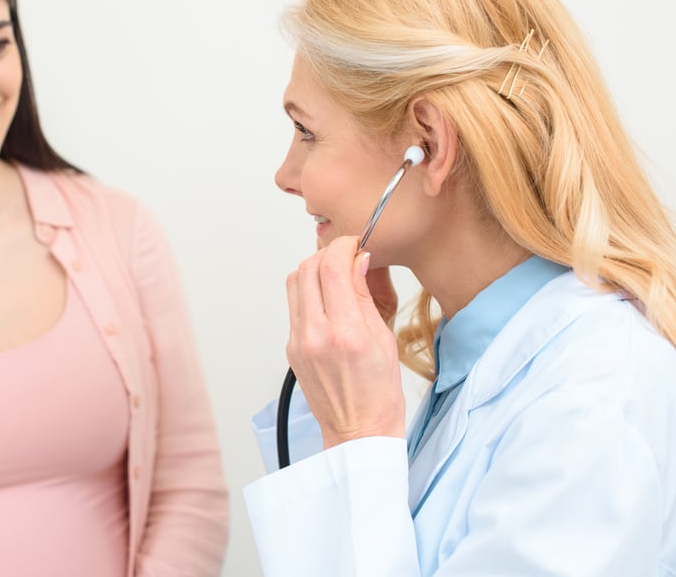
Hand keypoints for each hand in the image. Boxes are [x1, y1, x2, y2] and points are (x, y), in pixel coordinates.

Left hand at [286, 236, 405, 447]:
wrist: (358, 432)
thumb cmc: (380, 393)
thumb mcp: (385, 339)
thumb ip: (366, 296)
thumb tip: (358, 259)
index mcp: (345, 332)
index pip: (331, 268)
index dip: (342, 246)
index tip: (355, 244)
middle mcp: (315, 335)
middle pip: (307, 269)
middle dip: (327, 254)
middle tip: (347, 257)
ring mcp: (297, 342)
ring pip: (295, 283)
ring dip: (314, 270)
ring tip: (337, 277)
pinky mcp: (290, 348)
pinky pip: (295, 306)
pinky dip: (310, 293)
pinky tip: (330, 302)